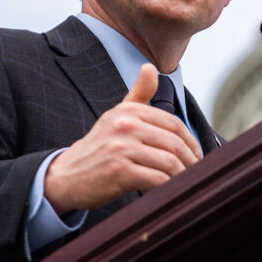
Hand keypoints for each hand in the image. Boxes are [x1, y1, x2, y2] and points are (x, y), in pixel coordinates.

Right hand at [43, 63, 202, 212]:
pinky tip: (170, 192)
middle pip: (174, 143)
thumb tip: (150, 68)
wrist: (66, 176)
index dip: (191, 143)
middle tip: (196, 174)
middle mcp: (124, 125)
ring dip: (183, 177)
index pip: (173, 125)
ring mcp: (121, 148)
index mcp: (128, 111)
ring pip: (169, 163)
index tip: (196, 158)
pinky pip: (157, 180)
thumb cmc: (97, 149)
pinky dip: (169, 188)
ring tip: (186, 184)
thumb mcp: (116, 117)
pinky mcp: (119, 172)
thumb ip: (137, 95)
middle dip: (191, 162)